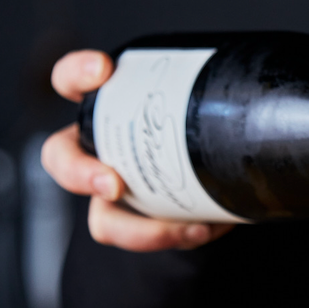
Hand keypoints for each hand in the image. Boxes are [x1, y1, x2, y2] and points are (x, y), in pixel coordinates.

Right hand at [42, 50, 233, 251]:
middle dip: (78, 172)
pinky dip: (177, 235)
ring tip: (186, 229)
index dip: (76, 72)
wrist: (218, 184)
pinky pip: (146, 238)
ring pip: (102, 220)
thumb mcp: (201, 109)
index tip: (104, 69)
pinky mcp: (140, 225)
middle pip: (61, 159)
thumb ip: (210, 95)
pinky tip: (209, 227)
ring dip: (138, 229)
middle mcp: (102, 152)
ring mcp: (116, 194)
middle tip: (112, 184)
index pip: (71, 81)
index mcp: (108, 111)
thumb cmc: (201, 136)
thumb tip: (248, 80)